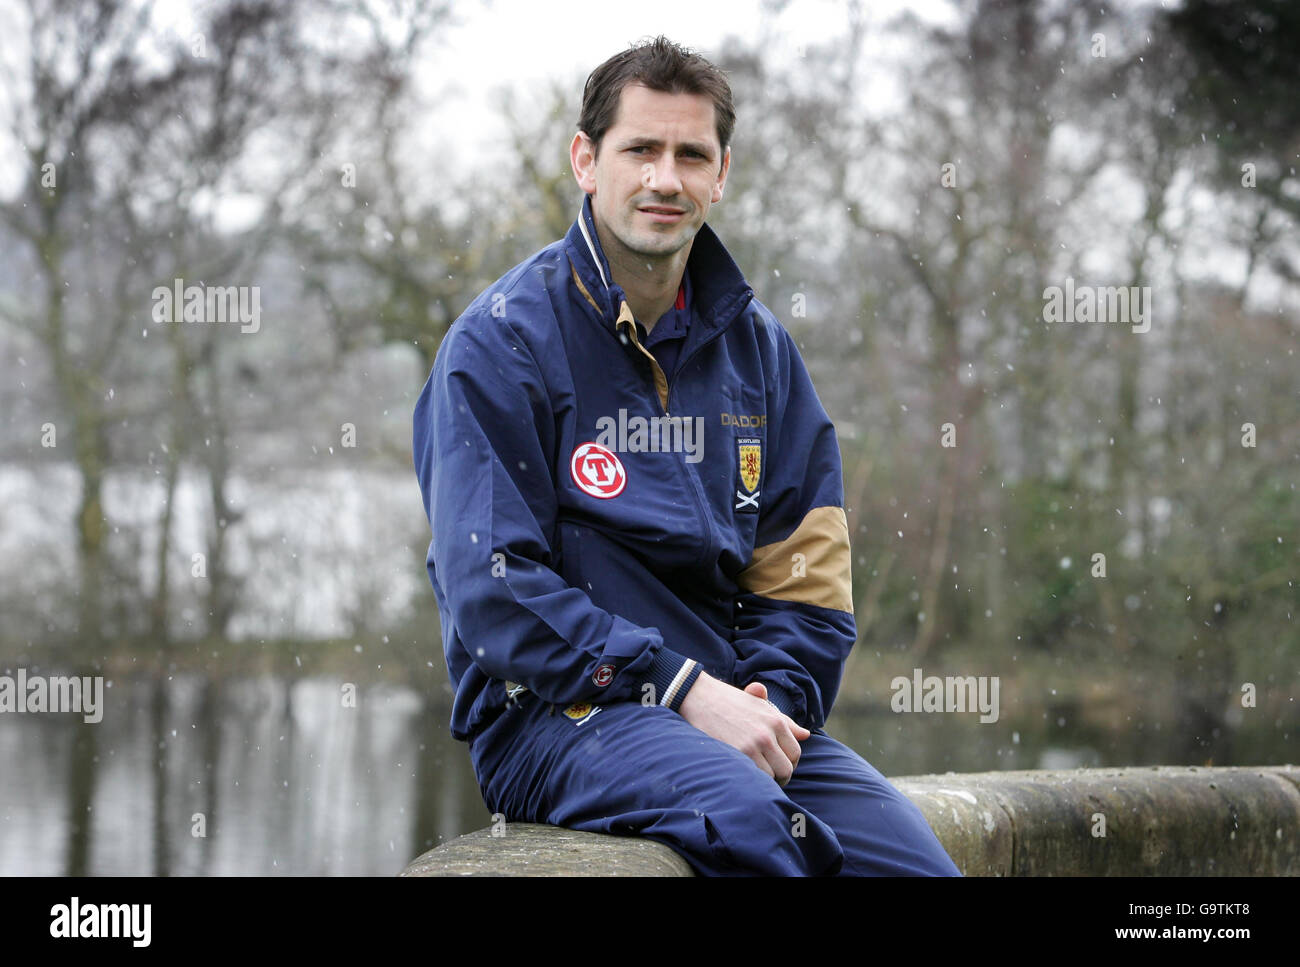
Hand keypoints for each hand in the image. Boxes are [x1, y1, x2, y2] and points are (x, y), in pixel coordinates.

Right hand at [678, 673, 810, 785]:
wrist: (699, 697)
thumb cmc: (729, 702)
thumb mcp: (759, 705)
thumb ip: (784, 721)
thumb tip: (805, 735)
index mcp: (776, 720)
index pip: (795, 752)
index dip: (789, 763)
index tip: (779, 767)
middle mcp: (768, 733)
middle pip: (786, 768)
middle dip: (780, 776)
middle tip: (769, 777)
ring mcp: (753, 745)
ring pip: (771, 777)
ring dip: (765, 781)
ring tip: (755, 777)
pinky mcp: (738, 754)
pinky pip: (755, 778)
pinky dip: (752, 781)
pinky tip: (744, 776)